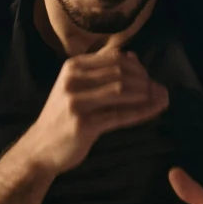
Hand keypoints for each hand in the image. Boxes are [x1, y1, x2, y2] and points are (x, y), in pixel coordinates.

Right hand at [19, 47, 168, 175]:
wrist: (40, 147)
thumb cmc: (63, 116)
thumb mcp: (77, 87)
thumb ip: (103, 71)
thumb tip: (134, 56)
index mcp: (73, 67)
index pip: (114, 58)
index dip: (138, 66)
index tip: (151, 78)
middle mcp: (73, 80)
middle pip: (120, 72)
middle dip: (145, 80)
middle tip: (160, 90)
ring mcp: (76, 102)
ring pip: (122, 91)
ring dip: (147, 94)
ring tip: (162, 99)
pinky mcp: (84, 124)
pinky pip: (120, 115)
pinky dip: (141, 111)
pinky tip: (155, 110)